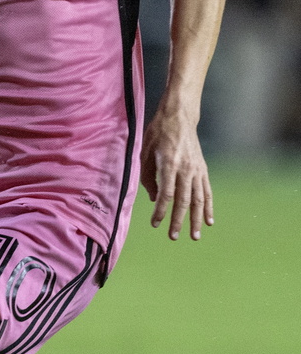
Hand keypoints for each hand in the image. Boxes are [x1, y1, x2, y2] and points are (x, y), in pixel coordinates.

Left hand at [140, 105, 212, 240]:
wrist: (179, 117)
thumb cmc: (158, 133)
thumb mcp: (145, 152)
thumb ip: (148, 177)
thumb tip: (153, 199)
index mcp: (170, 164)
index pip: (166, 194)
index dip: (161, 211)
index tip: (155, 223)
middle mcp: (186, 169)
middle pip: (184, 200)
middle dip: (178, 220)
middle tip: (173, 236)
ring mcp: (197, 169)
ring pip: (198, 199)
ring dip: (196, 219)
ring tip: (194, 236)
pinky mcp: (203, 169)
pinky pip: (207, 191)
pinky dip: (208, 207)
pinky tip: (208, 221)